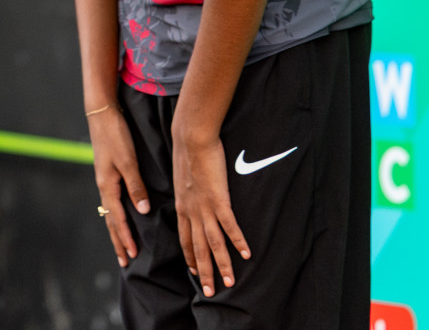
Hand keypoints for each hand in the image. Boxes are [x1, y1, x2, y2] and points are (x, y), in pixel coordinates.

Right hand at [88, 108, 150, 267]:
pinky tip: (119, 217)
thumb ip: (135, 186)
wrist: (102, 113)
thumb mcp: (128, 161)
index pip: (118, 218)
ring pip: (110, 211)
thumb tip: (142, 211)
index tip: (132, 255)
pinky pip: (111, 201)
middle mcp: (104, 185)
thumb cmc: (116, 136)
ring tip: (121, 246)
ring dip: (116, 230)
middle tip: (124, 261)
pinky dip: (115, 215)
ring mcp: (104, 179)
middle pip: (111, 220)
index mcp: (108, 185)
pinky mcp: (107, 172)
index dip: (125, 237)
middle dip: (118, 241)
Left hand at [171, 130, 249, 296]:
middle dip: (203, 272)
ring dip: (222, 265)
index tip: (193, 272)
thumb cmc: (187, 152)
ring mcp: (205, 207)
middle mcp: (191, 212)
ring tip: (229, 283)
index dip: (190, 257)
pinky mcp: (218, 199)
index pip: (184, 239)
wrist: (190, 137)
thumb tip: (192, 196)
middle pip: (197, 248)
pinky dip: (238, 242)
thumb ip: (187, 192)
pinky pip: (229, 226)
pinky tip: (246, 255)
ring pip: (213, 244)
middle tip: (209, 292)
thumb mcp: (181, 178)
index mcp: (181, 207)